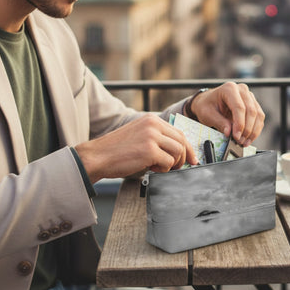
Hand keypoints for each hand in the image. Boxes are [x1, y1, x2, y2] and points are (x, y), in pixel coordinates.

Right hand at [75, 114, 197, 182]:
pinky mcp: (149, 150)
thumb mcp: (139, 135)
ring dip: (172, 164)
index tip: (192, 160)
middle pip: (182, 142)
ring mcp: (152, 137)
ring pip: (178, 152)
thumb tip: (178, 150)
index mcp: (151, 119)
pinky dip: (164, 169)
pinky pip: (168, 162)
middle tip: (175, 168)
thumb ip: (156, 138)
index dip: (188, 148)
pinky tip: (152, 169)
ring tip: (159, 167)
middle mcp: (153, 125)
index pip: (179, 132)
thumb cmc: (116, 150)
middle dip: (183, 158)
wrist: (97, 156)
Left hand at [188, 82, 264, 146]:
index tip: (236, 136)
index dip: (240, 124)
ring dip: (253, 131)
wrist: (207, 102)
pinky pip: (259, 118)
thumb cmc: (206, 105)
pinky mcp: (253, 104)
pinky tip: (248, 138)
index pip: (239, 107)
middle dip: (247, 129)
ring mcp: (249, 96)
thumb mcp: (207, 114)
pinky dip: (256, 130)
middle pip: (251, 111)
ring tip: (244, 142)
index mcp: (229, 89)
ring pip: (258, 115)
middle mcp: (241, 90)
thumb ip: (219, 123)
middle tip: (240, 141)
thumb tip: (229, 133)